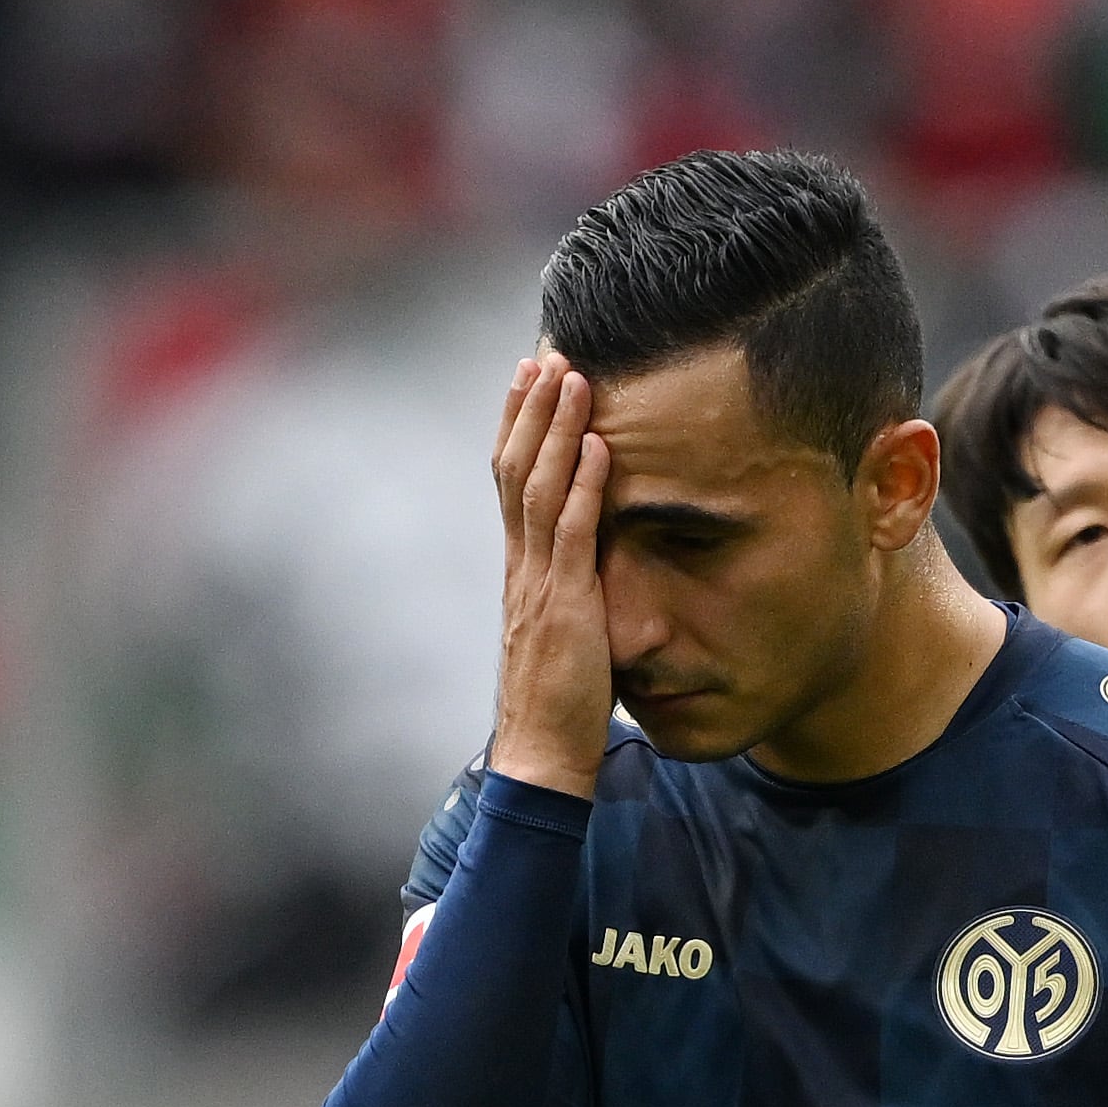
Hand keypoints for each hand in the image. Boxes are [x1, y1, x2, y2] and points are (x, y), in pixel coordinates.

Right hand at [489, 354, 613, 798]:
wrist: (540, 752)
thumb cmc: (556, 701)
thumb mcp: (559, 631)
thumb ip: (567, 591)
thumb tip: (589, 565)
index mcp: (518, 570)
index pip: (509, 484)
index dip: (517, 428)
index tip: (529, 380)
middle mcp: (519, 567)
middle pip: (513, 470)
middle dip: (529, 410)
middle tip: (544, 354)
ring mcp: (537, 583)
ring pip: (537, 488)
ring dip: (556, 429)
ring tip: (573, 376)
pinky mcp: (564, 604)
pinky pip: (571, 533)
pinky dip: (583, 485)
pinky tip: (598, 445)